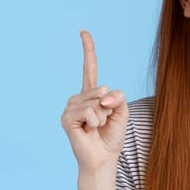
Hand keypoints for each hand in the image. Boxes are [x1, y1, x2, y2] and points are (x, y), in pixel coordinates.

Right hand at [61, 29, 129, 170]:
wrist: (104, 157)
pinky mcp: (67, 118)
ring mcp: (70, 107)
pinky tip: (89, 131)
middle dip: (110, 107)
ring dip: (103, 117)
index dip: (88, 49)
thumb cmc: (111, 135)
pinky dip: (95, 122)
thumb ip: (118, 97)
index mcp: (92, 93)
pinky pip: (89, 112)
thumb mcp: (122, 111)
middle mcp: (79, 97)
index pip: (89, 67)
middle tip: (103, 122)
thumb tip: (102, 94)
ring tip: (96, 127)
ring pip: (96, 101)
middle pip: (102, 89)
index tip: (83, 31)